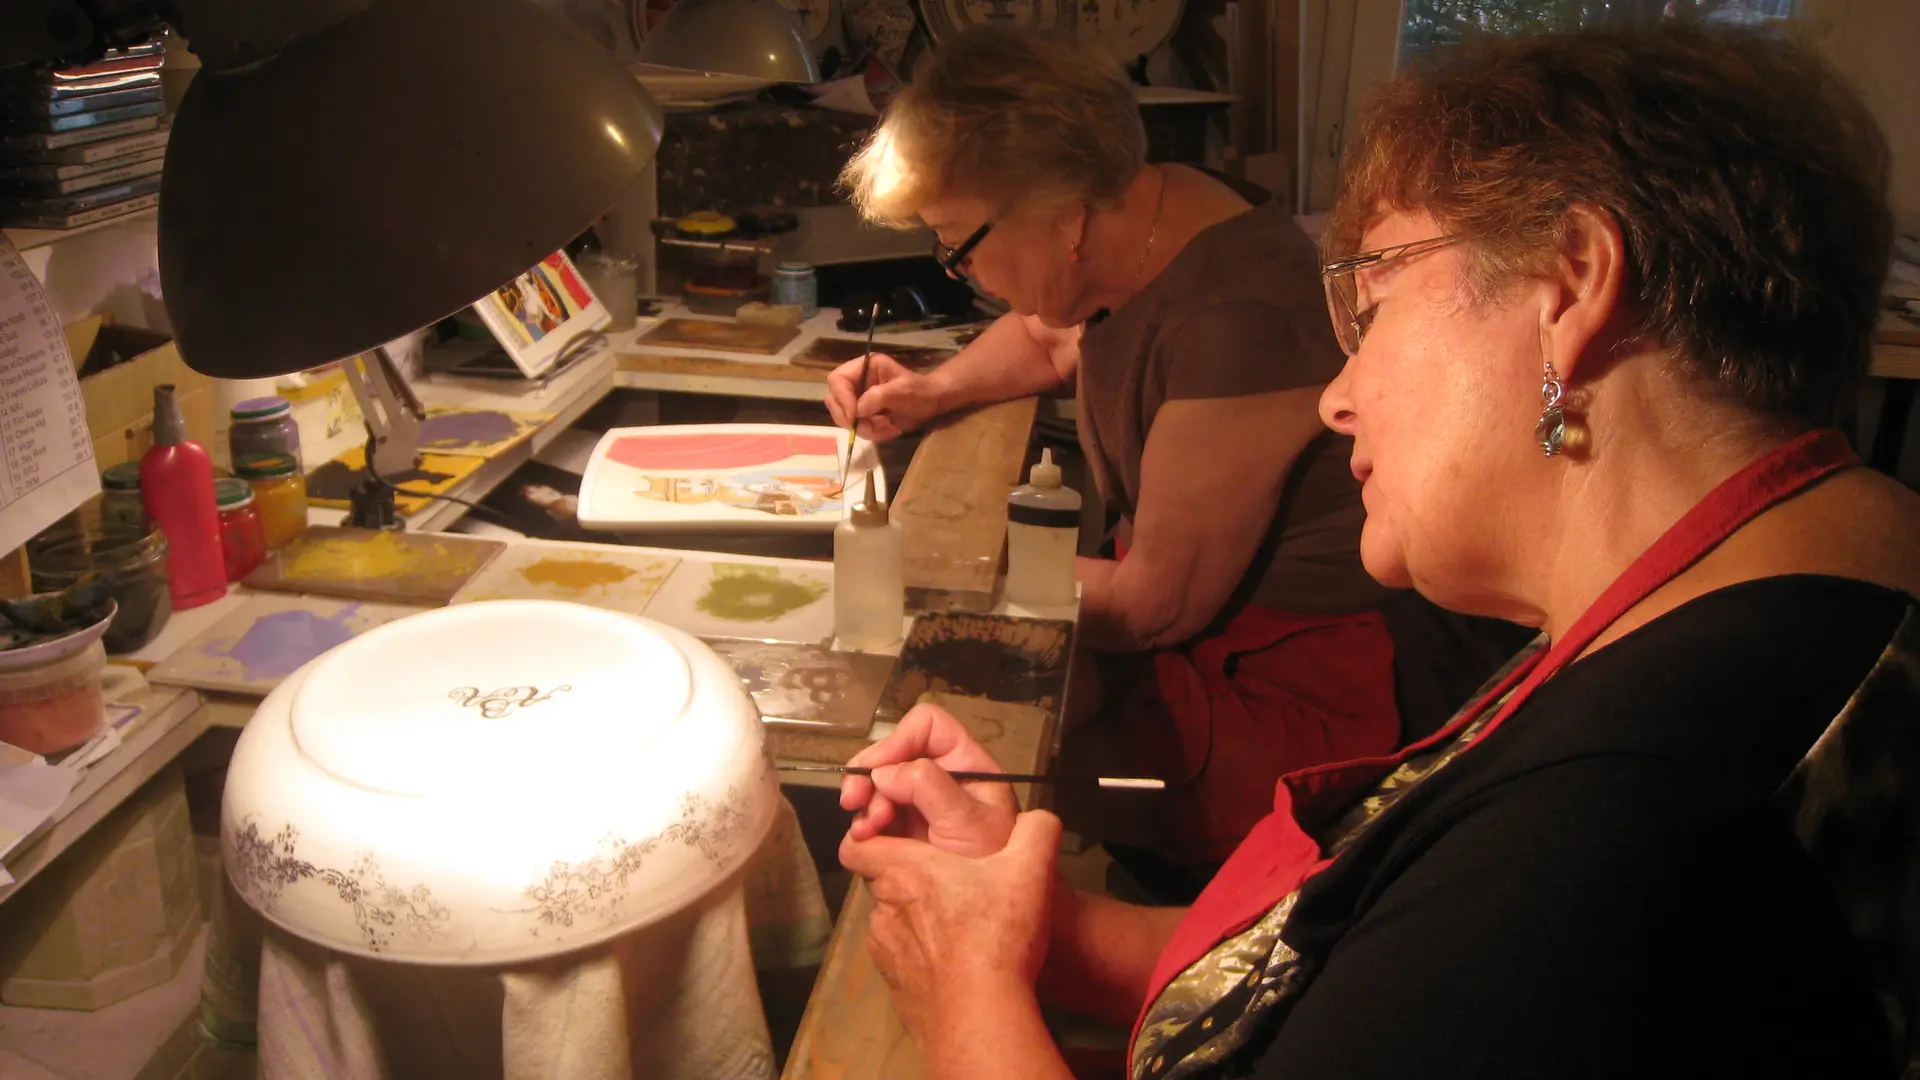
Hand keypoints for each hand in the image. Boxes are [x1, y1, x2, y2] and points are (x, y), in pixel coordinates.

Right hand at [825, 353, 942, 441]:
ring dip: (864, 429)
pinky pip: (857, 429)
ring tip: (887, 428)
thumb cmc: (920, 391)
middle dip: (850, 418)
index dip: (842, 398)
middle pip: (834, 401)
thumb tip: (857, 411)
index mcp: (863, 367)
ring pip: (844, 418)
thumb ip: (878, 396)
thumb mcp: (902, 390)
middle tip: (869, 427)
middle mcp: (856, 382)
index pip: (836, 380)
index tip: (855, 416)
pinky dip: (872, 434)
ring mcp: (858, 399)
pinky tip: (890, 430)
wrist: (932, 404)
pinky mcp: (864, 415)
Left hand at [840, 810, 1062, 1041]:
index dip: (867, 839)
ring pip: (892, 923)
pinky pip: (902, 961)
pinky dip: (922, 958)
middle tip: (951, 883)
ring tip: (960, 928)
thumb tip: (1040, 818)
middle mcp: (884, 909)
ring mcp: (886, 952)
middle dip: (909, 880)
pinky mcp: (895, 986)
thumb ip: (1036, 832)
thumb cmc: (996, 937)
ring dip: (917, 920)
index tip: (893, 840)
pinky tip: (956, 964)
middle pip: (880, 883)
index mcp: (905, 871)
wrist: (981, 1016)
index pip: (854, 845)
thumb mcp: (1030, 872)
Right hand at [841, 703, 1018, 856]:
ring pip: (875, 785)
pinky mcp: (899, 831)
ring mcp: (915, 804)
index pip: (927, 726)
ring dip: (865, 804)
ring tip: (869, 830)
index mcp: (964, 763)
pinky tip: (866, 840)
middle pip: (892, 754)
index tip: (877, 770)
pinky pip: (870, 816)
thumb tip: (884, 773)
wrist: (985, 914)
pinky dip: (863, 825)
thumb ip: (929, 788)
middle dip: (869, 774)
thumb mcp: (969, 821)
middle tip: (853, 801)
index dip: (899, 739)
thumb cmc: (990, 861)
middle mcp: (937, 777)